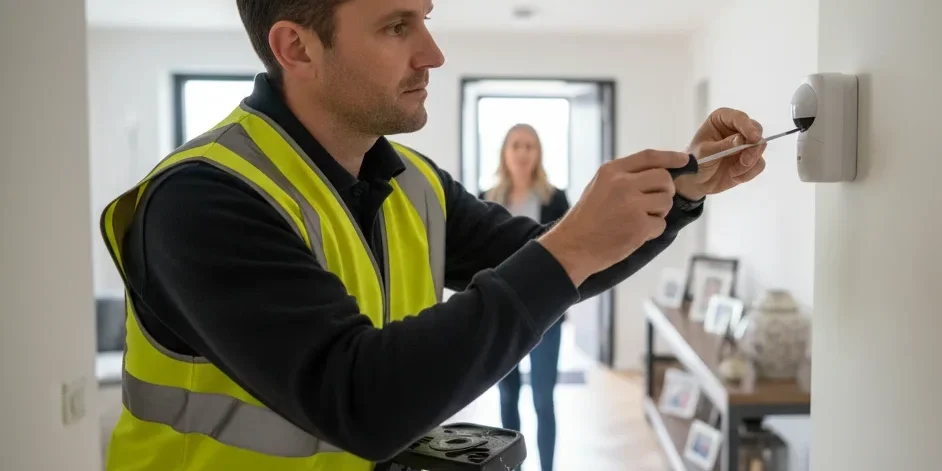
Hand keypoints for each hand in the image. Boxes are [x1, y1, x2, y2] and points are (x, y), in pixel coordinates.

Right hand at [537, 150, 689, 285]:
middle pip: (664, 178)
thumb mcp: (599, 186)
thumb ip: (625, 176)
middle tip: (653, 202)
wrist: (573, 246)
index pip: (649, 157)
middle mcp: (623, 184)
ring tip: (639, 219)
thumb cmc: (587, 218)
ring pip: (666, 201)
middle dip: (665, 190)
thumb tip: (659, 171)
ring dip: (659, 212)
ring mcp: (632, 205)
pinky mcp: (639, 226)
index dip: (671, 157)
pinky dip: (652, 230)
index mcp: (612, 171)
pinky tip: (634, 233)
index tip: (684, 160)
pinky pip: (661, 224)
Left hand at [674, 107, 767, 199]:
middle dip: (753, 147)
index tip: (754, 138)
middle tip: (744, 161)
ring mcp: (744, 143)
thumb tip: (743, 140)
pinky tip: (734, 176)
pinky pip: (759, 164)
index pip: (739, 118)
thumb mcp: (706, 152)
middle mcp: (735, 128)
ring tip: (733, 171)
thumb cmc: (695, 161)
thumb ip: (725, 145)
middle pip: (756, 130)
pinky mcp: (749, 158)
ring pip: (759, 148)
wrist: (695, 182)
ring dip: (749, 162)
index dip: (748, 127)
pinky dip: (748, 172)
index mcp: (721, 119)